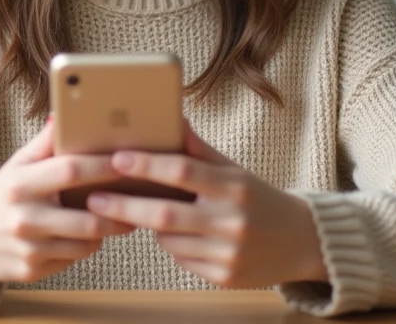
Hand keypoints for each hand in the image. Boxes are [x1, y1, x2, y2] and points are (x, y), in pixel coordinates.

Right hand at [0, 118, 136, 282]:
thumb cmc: (4, 194)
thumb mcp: (18, 164)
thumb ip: (44, 143)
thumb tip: (63, 114)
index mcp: (21, 184)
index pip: (70, 171)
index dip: (102, 166)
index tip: (127, 162)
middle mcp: (24, 218)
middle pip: (87, 218)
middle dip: (118, 212)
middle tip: (136, 202)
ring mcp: (28, 248)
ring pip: (85, 244)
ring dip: (104, 232)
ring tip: (115, 220)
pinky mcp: (31, 271)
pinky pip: (72, 260)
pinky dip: (83, 248)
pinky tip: (86, 237)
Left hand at [86, 121, 328, 287]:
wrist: (300, 241)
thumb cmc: (256, 197)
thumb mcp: (233, 169)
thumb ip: (199, 149)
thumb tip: (171, 117)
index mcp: (234, 186)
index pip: (182, 171)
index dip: (146, 164)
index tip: (115, 158)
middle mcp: (232, 220)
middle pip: (166, 213)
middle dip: (126, 204)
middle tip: (94, 197)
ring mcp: (229, 253)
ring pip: (168, 239)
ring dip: (150, 226)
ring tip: (142, 212)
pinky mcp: (224, 277)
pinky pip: (180, 259)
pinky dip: (171, 245)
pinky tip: (177, 235)